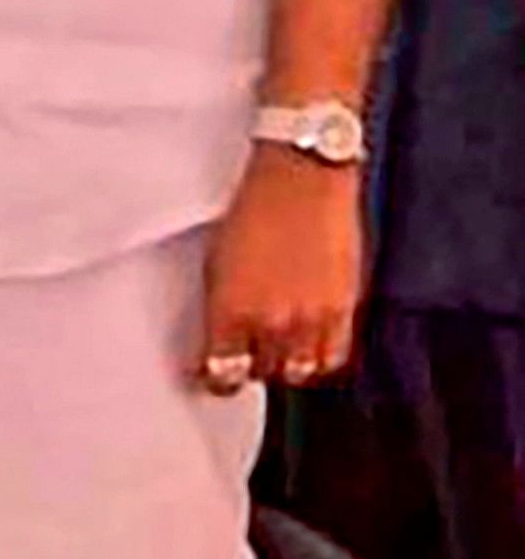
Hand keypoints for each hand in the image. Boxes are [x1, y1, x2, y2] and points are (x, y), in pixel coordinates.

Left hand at [197, 146, 362, 393]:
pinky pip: (334, 356)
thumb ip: (221, 307)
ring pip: (300, 372)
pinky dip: (320, 358)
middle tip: (245, 357)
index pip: (223, 371)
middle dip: (251, 368)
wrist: (301, 178)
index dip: (216, 379)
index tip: (212, 376)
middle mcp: (273, 321)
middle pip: (262, 374)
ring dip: (287, 367)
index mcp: (232, 309)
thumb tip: (220, 338)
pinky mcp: (345, 307)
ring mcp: (312, 317)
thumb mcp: (217, 261)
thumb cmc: (253, 210)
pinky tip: (309, 347)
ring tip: (278, 352)